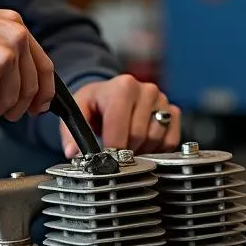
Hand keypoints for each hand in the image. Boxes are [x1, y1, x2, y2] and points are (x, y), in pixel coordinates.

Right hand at [0, 1, 55, 121]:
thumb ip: (6, 51)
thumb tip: (22, 86)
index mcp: (15, 25)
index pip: (44, 66)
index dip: (43, 92)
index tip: (39, 107)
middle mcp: (15, 38)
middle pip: (29, 90)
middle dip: (12, 108)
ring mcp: (3, 56)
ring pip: (8, 102)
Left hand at [59, 75, 181, 157]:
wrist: (112, 93)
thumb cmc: (96, 103)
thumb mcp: (78, 111)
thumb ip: (71, 132)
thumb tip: (73, 153)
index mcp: (123, 86)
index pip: (119, 125)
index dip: (111, 147)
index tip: (104, 158)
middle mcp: (146, 90)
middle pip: (138, 135)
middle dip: (125, 149)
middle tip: (114, 149)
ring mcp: (162, 100)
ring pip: (154, 140)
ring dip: (141, 149)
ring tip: (127, 142)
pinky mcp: (173, 111)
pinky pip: (170, 142)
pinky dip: (156, 148)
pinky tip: (143, 142)